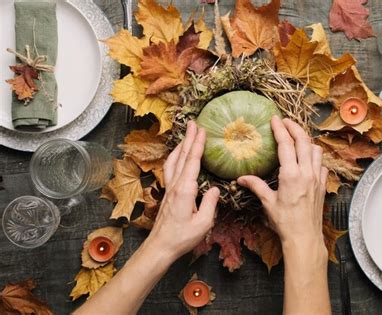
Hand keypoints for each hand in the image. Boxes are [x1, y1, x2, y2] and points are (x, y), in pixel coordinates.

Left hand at [146, 121, 219, 260]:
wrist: (160, 246)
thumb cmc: (182, 237)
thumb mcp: (203, 223)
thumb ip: (210, 204)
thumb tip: (215, 189)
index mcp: (185, 190)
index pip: (192, 162)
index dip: (197, 144)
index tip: (201, 130)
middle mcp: (175, 186)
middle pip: (181, 156)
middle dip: (188, 138)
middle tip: (193, 123)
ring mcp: (169, 189)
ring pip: (173, 161)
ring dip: (180, 146)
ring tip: (186, 135)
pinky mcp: (168, 194)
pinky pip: (170, 169)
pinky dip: (174, 158)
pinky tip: (176, 156)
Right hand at [237, 116, 327, 252]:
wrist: (304, 237)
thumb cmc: (285, 222)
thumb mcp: (268, 202)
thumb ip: (256, 186)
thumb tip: (242, 178)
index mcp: (291, 174)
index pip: (286, 144)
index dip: (280, 129)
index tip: (275, 119)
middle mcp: (306, 172)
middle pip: (303, 140)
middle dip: (294, 127)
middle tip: (285, 121)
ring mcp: (317, 178)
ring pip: (316, 149)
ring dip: (306, 140)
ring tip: (297, 137)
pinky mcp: (322, 185)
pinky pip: (322, 164)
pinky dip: (315, 156)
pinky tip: (308, 159)